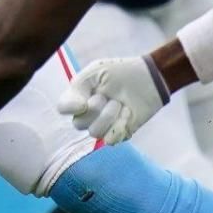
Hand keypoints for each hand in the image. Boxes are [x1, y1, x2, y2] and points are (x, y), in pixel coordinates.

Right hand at [56, 55, 170, 144]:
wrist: (149, 78)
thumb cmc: (121, 71)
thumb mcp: (95, 71)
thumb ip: (78, 87)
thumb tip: (78, 109)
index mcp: (79, 96)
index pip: (63, 108)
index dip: (71, 108)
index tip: (84, 102)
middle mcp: (88, 113)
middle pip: (79, 124)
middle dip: (97, 109)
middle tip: (110, 96)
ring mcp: (103, 125)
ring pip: (95, 133)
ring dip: (110, 116)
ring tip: (121, 104)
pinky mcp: (118, 133)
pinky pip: (110, 140)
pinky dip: (120, 125)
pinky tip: (128, 114)